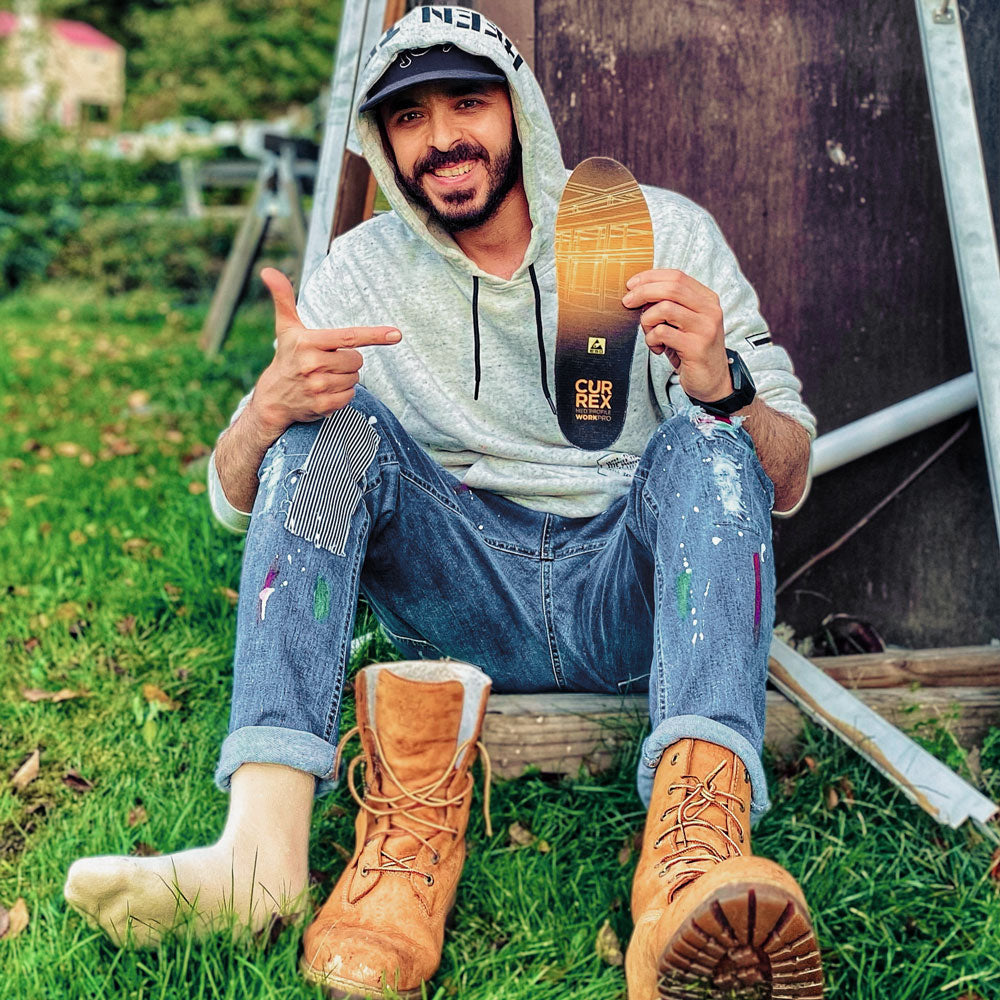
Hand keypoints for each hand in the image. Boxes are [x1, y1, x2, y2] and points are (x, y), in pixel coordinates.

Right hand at [249, 268, 400, 441]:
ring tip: (323, 377)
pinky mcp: (323, 406)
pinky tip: (325, 391)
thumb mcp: (286, 328)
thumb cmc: (286, 358)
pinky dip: (342, 394)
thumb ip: (283, 298)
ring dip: (344, 378)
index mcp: (308, 342)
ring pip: (355, 379)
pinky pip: (350, 396)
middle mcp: (313, 364)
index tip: (396, 334)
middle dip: (347, 361)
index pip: (349, 337)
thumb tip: (268, 271)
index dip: (375, 335)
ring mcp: (318, 387)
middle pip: (357, 360)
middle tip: (326, 362)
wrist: (272, 399)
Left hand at [622, 269, 731, 401]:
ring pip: (665, 308)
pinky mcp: (696, 347)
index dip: (650, 277)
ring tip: (649, 333)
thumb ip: (669, 306)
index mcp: (707, 299)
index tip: (631, 284)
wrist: (712, 381)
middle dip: (643, 292)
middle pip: (671, 288)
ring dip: (648, 320)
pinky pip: (662, 333)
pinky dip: (651, 339)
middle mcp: (710, 310)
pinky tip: (657, 348)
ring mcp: (705, 328)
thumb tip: (638, 292)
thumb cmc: (691, 350)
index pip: (677, 276)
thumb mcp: (682, 323)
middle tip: (627, 302)